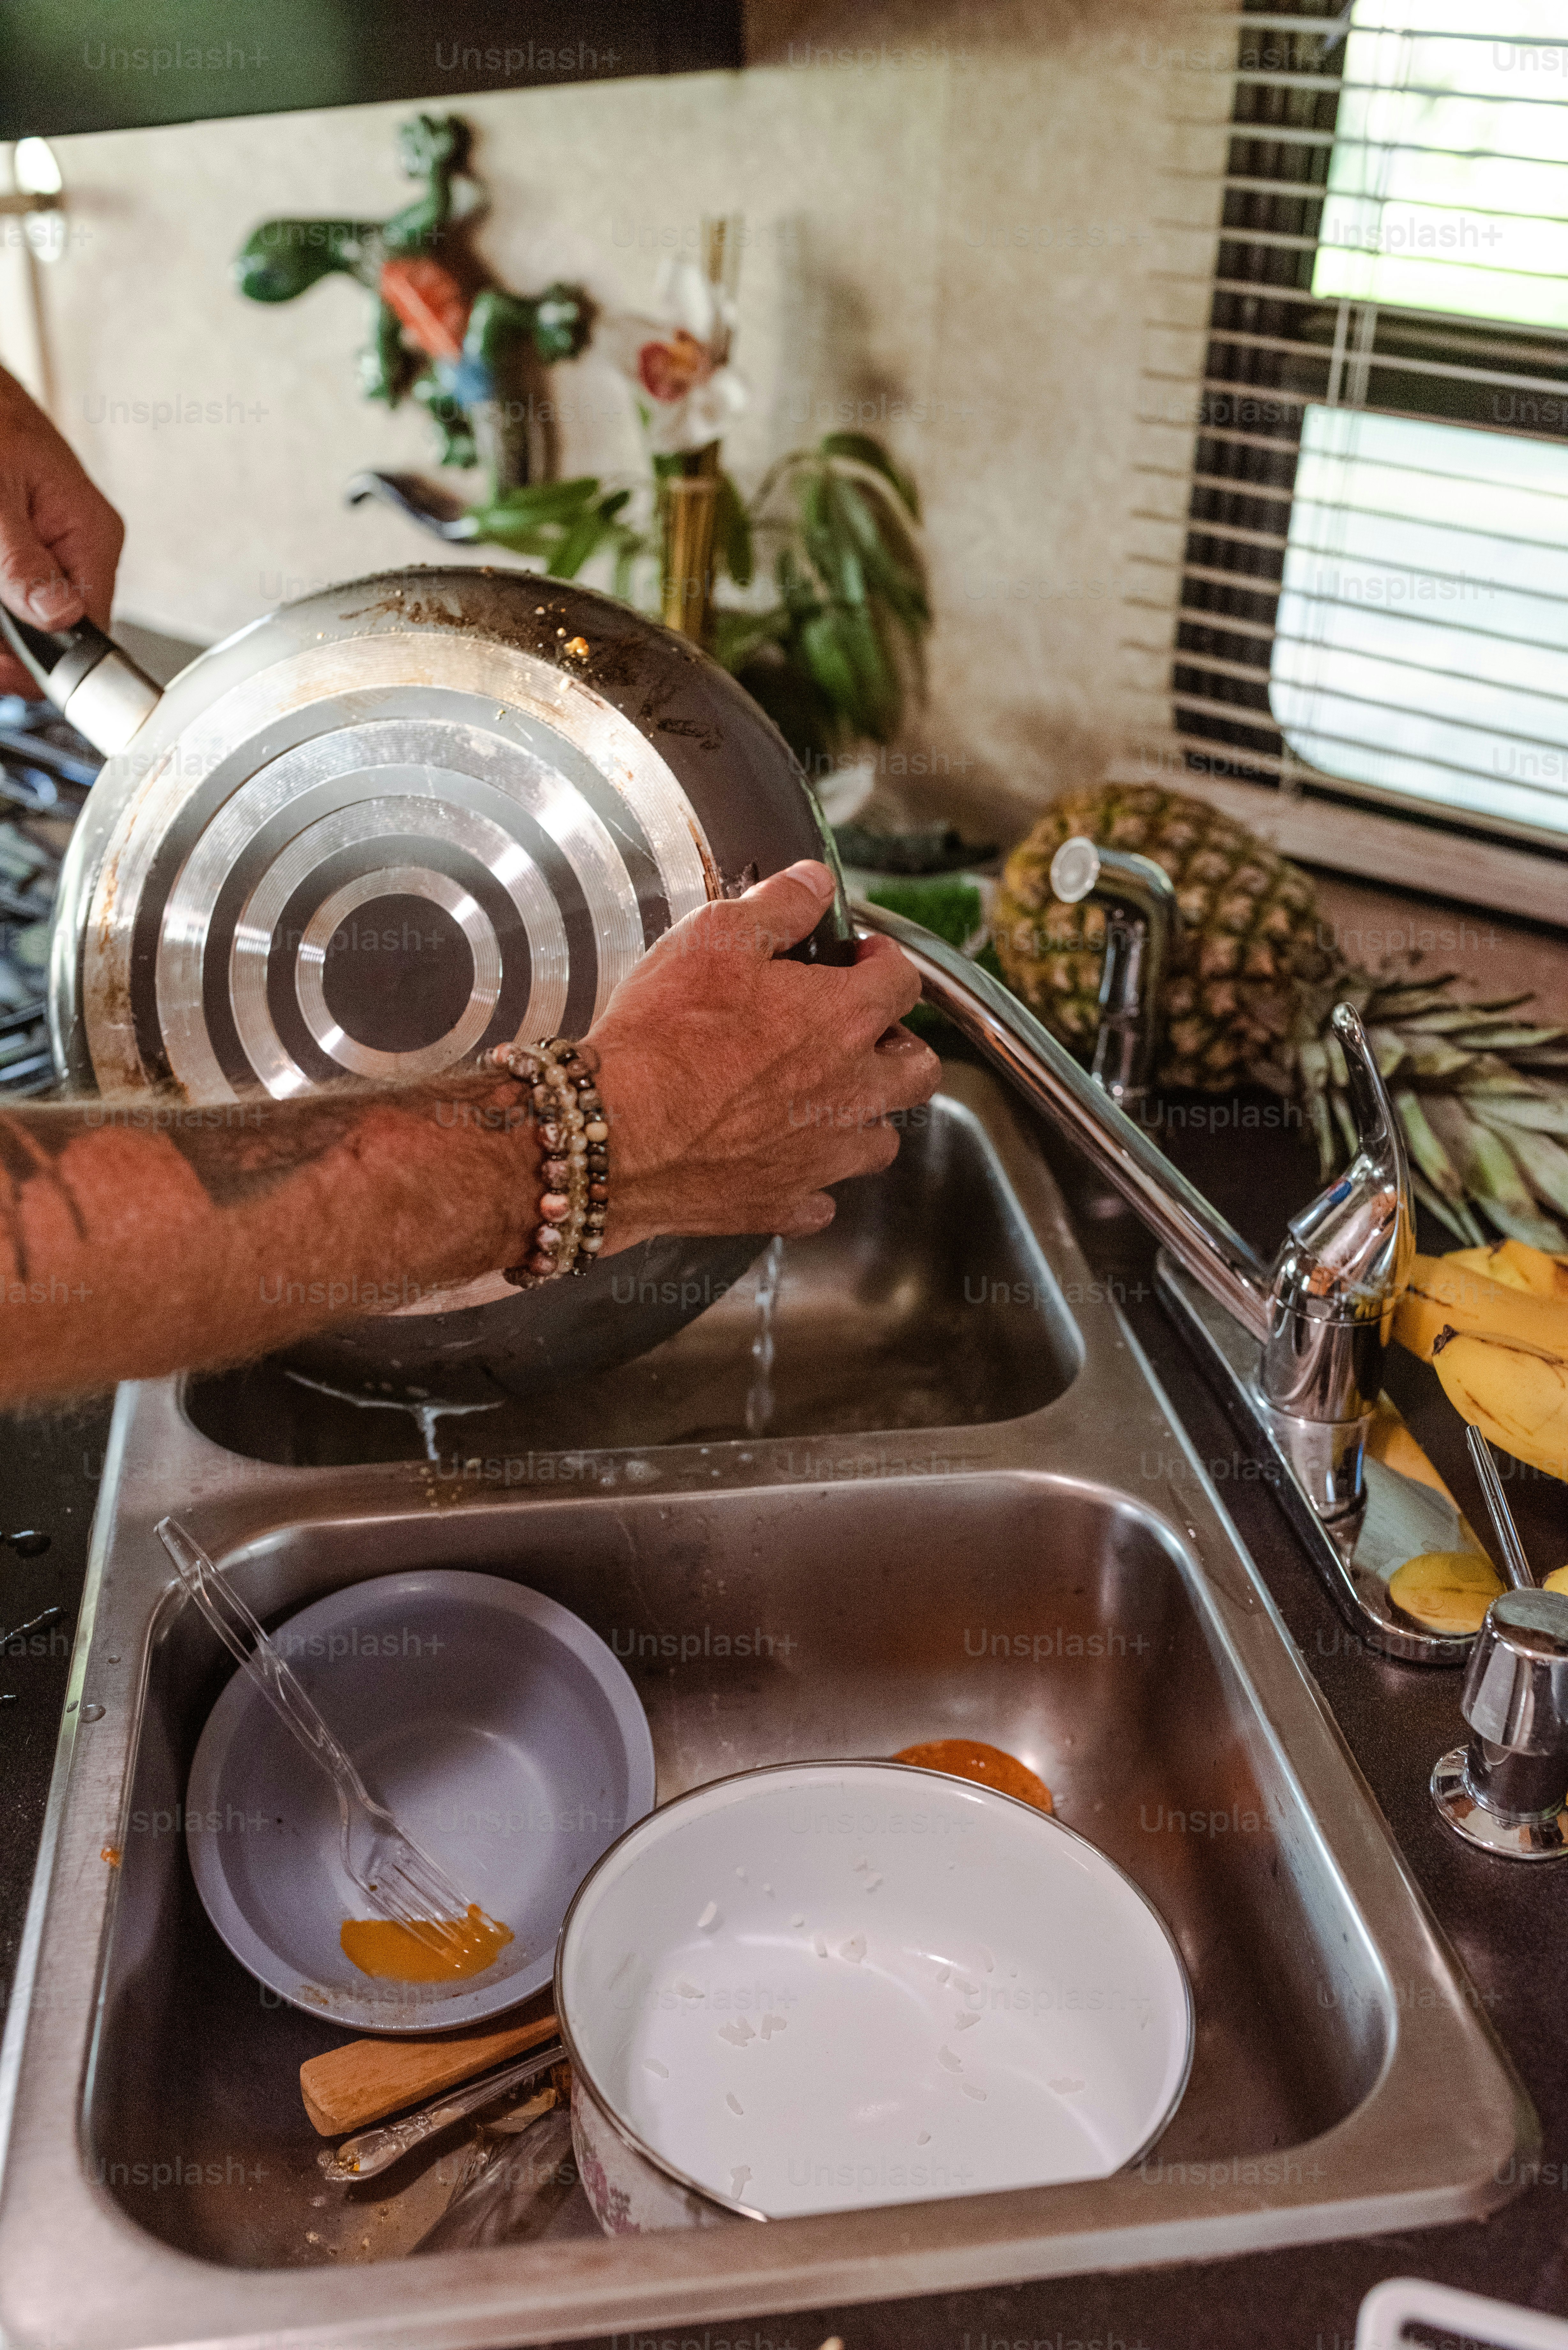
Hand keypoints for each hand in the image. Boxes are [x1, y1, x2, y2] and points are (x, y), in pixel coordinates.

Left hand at [0, 367, 123, 695]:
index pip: (91, 628)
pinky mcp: (31, 548)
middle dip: (15, 648)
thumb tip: (58, 615)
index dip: (48, 662)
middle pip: (58, 631)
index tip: (11, 673)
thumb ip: (22, 560)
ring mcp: (56, 549)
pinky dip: (5, 609)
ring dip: (6, 630)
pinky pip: (21, 594)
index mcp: (90, 535)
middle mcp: (81, 547)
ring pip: (33, 618)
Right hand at [588, 860, 941, 1249]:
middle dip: (897, 1045)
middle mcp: (850, 1093)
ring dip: (864, 1117)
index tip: (857, 959)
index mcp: (843, 1019)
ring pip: (881, 1141)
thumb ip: (778, 905)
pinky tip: (779, 1159)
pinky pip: (820, 1200)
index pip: (904, 982)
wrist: (614, 1131)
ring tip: (823, 1098)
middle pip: (919, 1071)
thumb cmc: (663, 1033)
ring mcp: (821, 1156)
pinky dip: (809, 1179)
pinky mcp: (782, 1203)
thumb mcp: (715, 936)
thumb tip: (814, 883)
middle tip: (856, 1032)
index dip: (883, 962)